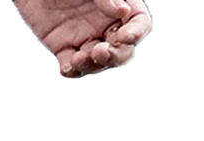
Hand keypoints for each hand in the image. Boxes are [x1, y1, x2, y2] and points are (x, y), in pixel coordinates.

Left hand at [15, 0, 151, 76]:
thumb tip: (123, 13)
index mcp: (122, 5)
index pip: (139, 24)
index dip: (136, 34)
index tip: (124, 38)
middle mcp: (106, 25)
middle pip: (122, 50)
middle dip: (115, 56)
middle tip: (100, 52)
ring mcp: (85, 38)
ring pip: (96, 63)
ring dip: (90, 65)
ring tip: (78, 58)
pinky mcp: (64, 48)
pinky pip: (71, 66)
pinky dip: (71, 70)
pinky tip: (66, 67)